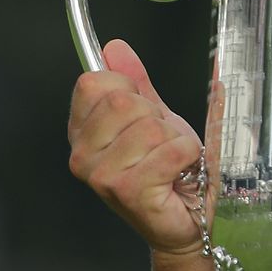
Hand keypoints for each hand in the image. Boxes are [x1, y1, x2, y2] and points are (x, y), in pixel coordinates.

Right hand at [67, 39, 206, 258]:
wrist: (189, 222)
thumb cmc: (170, 173)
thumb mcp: (155, 118)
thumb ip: (136, 82)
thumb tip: (115, 47)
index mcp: (82, 132)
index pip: (94, 82)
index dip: (130, 90)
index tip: (144, 113)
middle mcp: (83, 155)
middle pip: (123, 102)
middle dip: (157, 118)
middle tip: (162, 144)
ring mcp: (102, 176)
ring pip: (150, 127)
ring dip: (175, 141)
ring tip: (172, 163)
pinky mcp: (128, 191)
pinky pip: (169, 151)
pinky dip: (187, 156)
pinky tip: (180, 174)